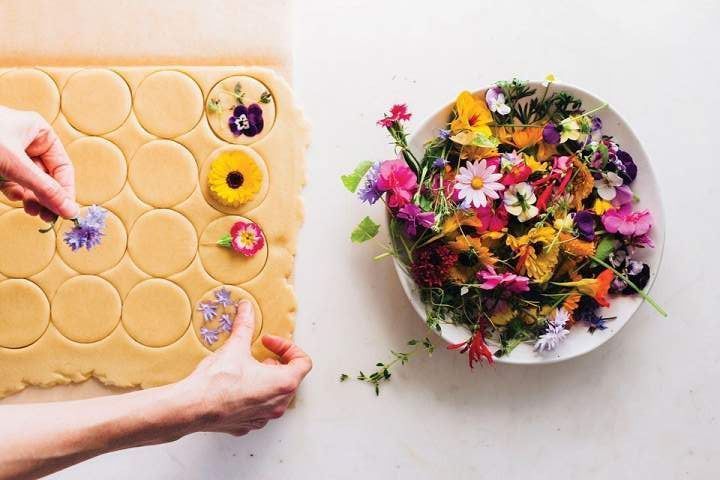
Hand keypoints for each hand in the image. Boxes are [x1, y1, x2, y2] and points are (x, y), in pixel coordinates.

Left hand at [0, 106, 77, 219]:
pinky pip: (14, 183)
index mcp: (39, 133)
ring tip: (33, 212)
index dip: (65, 190)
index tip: (66, 212)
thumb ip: (44, 189)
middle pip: (47, 177)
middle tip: (48, 217)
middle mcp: (28, 142)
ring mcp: (11, 154)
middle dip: (47, 197)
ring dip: (33, 198)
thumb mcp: (15, 165)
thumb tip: (70, 210)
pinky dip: (16, 193)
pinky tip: (16, 200)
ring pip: (31, 182)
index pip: (63, 167)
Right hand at [177, 301, 311, 435]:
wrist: (192, 407)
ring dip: (268, 380)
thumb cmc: (217, 381)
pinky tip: (238, 387)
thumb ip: (245, 325)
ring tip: (250, 370)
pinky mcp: (248, 425)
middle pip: (291, 379)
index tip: (269, 343)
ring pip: (277, 396)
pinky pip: (260, 409)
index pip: (303, 363)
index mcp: (283, 383)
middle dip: (278, 363)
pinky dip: (255, 396)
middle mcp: (278, 404)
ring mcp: (263, 418)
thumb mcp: (236, 346)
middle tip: (261, 355)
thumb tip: (247, 309)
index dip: (288, 348)